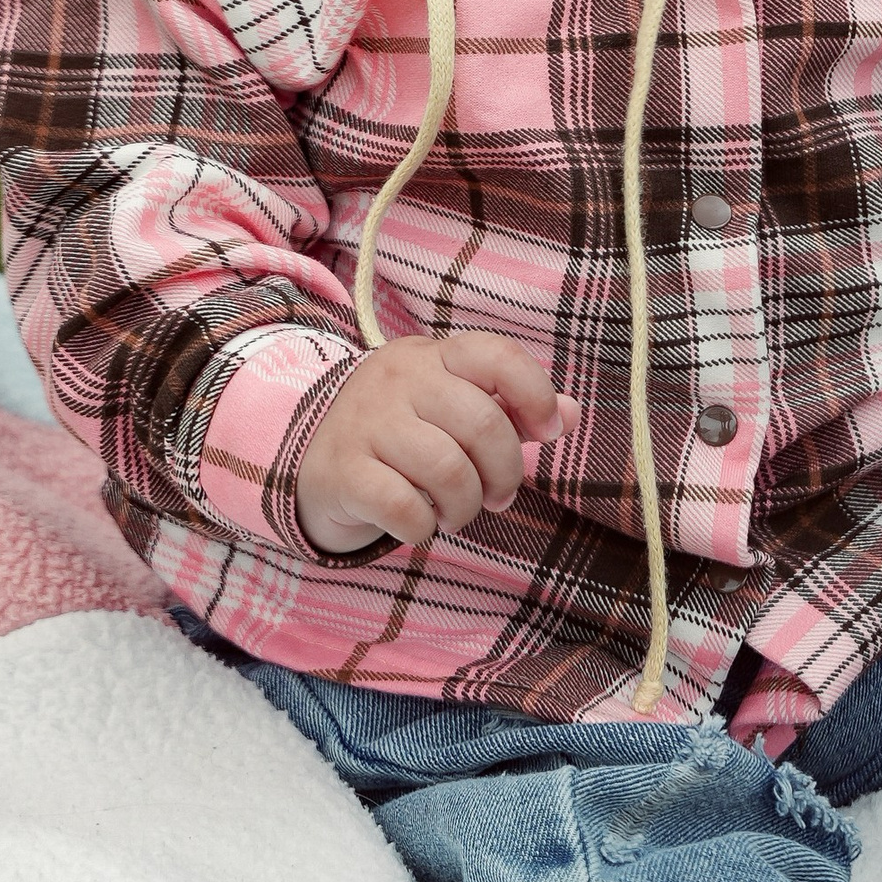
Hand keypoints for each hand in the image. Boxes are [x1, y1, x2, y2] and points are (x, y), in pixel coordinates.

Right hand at [295, 332, 575, 555]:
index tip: (547, 434)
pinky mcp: (342, 470)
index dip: (536, 395)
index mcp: (434, 356)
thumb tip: (569, 416)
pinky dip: (424, 526)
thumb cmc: (402, 434)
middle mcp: (398, 380)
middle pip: (482, 424)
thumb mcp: (454, 409)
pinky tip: (420, 523)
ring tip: (457, 513)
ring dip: (466, 506)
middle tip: (497, 496)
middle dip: (505, 474)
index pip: (497, 355)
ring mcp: (365, 422)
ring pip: (448, 470)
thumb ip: (512, 410)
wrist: (312, 459)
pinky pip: (405, 506)